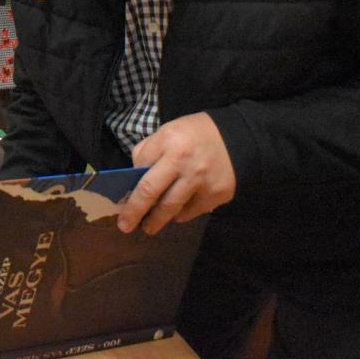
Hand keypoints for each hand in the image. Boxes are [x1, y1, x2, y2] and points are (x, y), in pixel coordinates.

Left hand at [116, 112, 235, 235]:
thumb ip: (149, 152)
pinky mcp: (217, 194)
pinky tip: (176, 214)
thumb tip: (135, 178)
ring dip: (158, 220)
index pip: (142, 171)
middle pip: (153, 194)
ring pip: (173, 208)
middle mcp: (185, 163)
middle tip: (126, 226)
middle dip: (136, 213)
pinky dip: (181, 214)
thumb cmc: (195, 134)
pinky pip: (193, 211)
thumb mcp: (168, 131)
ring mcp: (203, 181)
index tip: (121, 205)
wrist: (238, 137)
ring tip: (149, 226)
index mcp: (169, 142)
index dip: (130, 190)